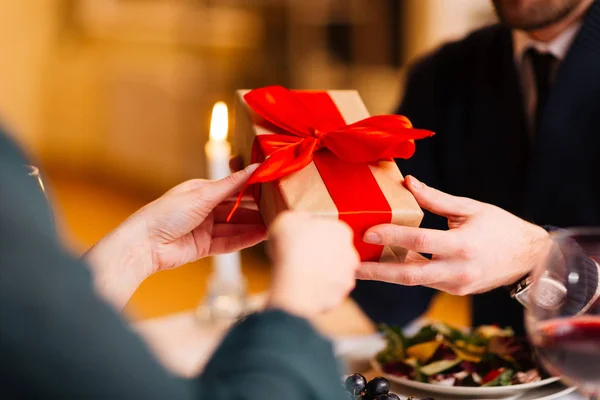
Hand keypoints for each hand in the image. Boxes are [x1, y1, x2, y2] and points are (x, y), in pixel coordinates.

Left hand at [85, 165, 266, 307]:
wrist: (144, 245)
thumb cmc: (166, 213)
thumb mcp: (202, 195)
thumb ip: (231, 184)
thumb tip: (254, 167)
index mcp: (202, 190)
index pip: (233, 187)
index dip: (253, 187)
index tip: (273, 185)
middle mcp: (205, 208)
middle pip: (237, 208)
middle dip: (257, 208)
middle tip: (280, 207)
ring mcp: (205, 228)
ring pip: (235, 226)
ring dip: (254, 225)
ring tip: (275, 224)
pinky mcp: (204, 247)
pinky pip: (229, 242)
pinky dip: (244, 239)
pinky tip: (261, 236)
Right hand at [266, 212, 359, 317]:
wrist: (293, 285)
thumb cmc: (292, 248)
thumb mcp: (288, 219)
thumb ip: (299, 217)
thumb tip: (301, 220)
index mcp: (342, 231)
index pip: (330, 230)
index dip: (313, 235)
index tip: (301, 240)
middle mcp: (350, 254)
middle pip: (334, 251)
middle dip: (320, 254)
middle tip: (299, 256)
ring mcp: (346, 277)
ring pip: (332, 273)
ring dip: (319, 273)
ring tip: (299, 274)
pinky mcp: (338, 296)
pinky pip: (325, 291)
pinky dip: (316, 290)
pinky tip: (302, 287)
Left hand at [357, 176, 551, 295]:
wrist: (529, 258)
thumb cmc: (500, 228)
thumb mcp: (470, 208)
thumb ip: (436, 199)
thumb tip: (408, 183)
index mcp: (463, 246)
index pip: (420, 241)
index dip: (392, 236)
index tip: (368, 232)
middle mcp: (458, 270)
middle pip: (409, 275)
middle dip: (377, 273)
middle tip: (351, 266)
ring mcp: (456, 285)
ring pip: (414, 281)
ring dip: (387, 274)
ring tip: (360, 265)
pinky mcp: (454, 291)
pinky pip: (424, 281)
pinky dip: (405, 272)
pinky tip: (386, 264)